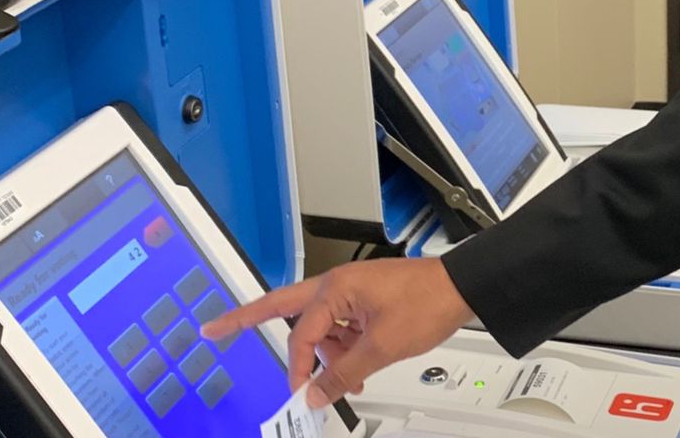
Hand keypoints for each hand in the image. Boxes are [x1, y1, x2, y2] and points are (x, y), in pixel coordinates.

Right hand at [200, 257, 472, 408]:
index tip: (297, 391)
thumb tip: (313, 394)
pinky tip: (354, 374)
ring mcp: (352, 292)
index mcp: (337, 288)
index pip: (301, 333)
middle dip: (254, 322)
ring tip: (344, 381)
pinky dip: (343, 351)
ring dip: (325, 355)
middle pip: (287, 310)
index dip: (298, 367)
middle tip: (217, 328)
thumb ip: (343, 373)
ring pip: (320, 327)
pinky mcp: (366, 301)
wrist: (463, 289)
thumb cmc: (428, 302)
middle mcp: (339, 284)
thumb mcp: (381, 347)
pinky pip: (341, 328)